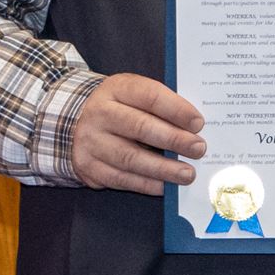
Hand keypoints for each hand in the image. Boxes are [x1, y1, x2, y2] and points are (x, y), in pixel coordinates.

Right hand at [73, 74, 204, 193]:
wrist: (76, 122)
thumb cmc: (119, 108)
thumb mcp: (134, 94)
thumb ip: (160, 105)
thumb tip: (194, 128)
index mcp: (117, 89)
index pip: (149, 96)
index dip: (176, 109)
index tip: (198, 123)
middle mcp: (100, 113)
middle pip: (140, 127)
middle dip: (173, 140)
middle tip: (198, 149)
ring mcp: (91, 141)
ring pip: (130, 157)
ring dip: (163, 168)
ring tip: (187, 174)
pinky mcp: (89, 166)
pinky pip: (121, 179)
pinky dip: (147, 184)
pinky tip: (166, 186)